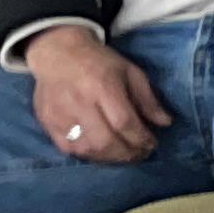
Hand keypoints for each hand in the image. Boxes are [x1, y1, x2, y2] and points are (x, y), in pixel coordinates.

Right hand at [26, 26, 168, 162]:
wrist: (58, 54)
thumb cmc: (99, 62)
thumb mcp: (131, 72)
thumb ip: (147, 99)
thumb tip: (165, 123)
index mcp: (103, 86)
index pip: (124, 122)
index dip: (141, 138)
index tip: (152, 144)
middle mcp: (80, 104)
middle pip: (105, 141)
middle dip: (127, 153)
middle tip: (141, 154)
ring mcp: (60, 116)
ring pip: (86, 150)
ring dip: (109, 158)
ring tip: (124, 155)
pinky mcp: (47, 123)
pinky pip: (69, 150)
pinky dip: (88, 155)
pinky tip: (102, 152)